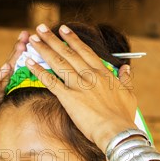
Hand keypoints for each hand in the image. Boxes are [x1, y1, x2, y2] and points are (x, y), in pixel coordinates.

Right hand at [0, 31, 29, 160]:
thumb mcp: (11, 118)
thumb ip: (19, 108)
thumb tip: (36, 106)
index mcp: (6, 92)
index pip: (17, 71)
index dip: (26, 58)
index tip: (36, 44)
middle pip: (9, 66)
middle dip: (18, 50)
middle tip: (26, 34)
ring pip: (0, 73)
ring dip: (10, 58)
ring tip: (19, 45)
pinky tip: (3, 69)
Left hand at [24, 24, 136, 153]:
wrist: (117, 132)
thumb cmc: (123, 117)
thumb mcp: (129, 95)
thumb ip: (126, 79)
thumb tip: (126, 68)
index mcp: (103, 74)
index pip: (85, 52)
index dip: (73, 40)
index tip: (64, 30)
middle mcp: (90, 75)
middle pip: (68, 53)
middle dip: (53, 39)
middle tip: (41, 28)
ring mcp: (79, 85)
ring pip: (58, 62)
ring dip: (44, 49)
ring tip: (33, 39)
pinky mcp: (69, 98)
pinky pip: (51, 81)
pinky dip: (39, 71)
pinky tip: (30, 62)